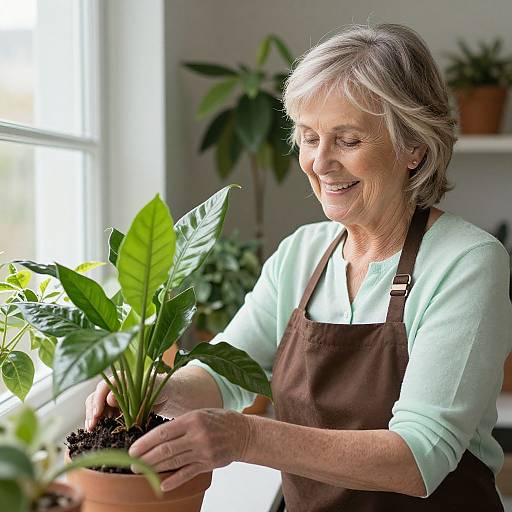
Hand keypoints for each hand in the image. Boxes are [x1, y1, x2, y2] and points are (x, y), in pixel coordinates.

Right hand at [84, 375, 170, 430]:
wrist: (167, 397)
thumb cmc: (161, 389)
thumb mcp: (151, 389)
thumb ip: (133, 392)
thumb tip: (110, 399)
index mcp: (121, 379)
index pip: (103, 387)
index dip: (98, 400)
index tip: (98, 414)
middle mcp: (114, 387)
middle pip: (95, 396)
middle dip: (92, 411)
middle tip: (92, 426)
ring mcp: (112, 399)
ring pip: (95, 406)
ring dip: (91, 418)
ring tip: (91, 431)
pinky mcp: (114, 410)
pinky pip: (101, 415)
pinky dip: (97, 423)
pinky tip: (95, 432)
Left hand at [128, 408, 251, 491]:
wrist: (243, 433)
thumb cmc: (218, 420)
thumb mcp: (199, 413)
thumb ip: (180, 423)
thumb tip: (156, 436)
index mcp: (192, 419)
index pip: (163, 432)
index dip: (146, 442)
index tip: (133, 449)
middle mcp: (197, 435)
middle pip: (165, 449)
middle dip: (146, 458)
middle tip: (131, 464)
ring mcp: (203, 451)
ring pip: (174, 461)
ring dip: (154, 468)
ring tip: (141, 471)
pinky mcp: (208, 464)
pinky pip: (188, 473)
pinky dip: (174, 480)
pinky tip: (162, 485)